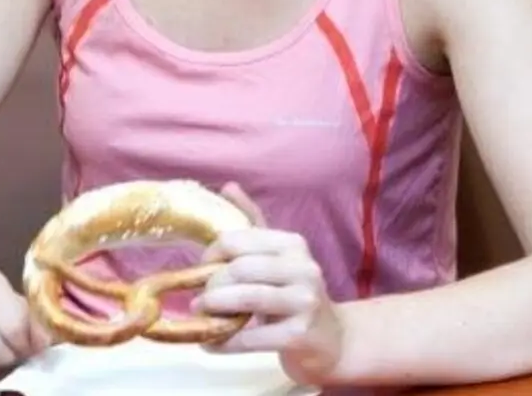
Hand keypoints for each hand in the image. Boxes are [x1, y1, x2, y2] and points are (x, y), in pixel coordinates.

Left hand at [198, 183, 345, 384]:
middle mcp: (303, 268)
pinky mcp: (300, 335)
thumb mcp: (276, 256)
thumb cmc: (294, 294)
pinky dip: (224, 342)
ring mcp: (305, 302)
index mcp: (293, 244)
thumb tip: (228, 186)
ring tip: (201, 317)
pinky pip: (251, 337)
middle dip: (211, 285)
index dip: (211, 255)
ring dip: (215, 310)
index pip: (237, 240)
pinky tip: (211, 344)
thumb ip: (253, 223)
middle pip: (240, 269)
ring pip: (246, 299)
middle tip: (199, 299)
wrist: (332, 340)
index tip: (202, 269)